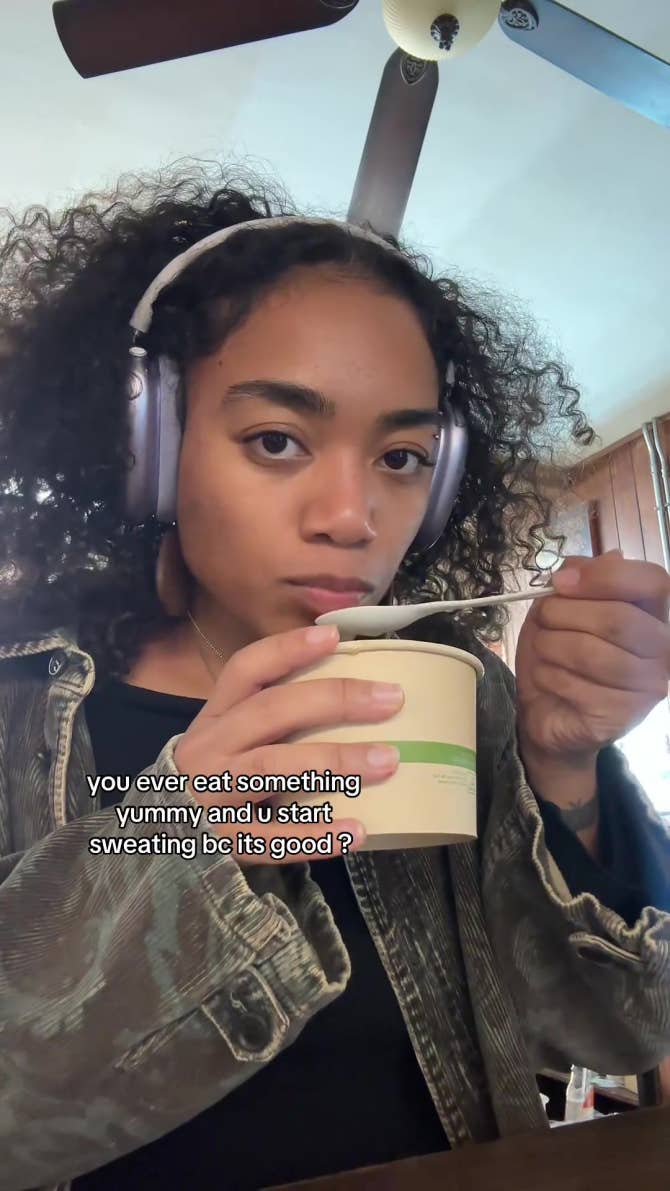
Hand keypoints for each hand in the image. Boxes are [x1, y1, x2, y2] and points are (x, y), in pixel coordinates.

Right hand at [174, 625, 403, 864]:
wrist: (158, 844)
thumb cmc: (212, 782)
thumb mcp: (227, 741)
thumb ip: (270, 719)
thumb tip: (351, 694)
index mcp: (214, 718)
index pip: (245, 670)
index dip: (286, 649)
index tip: (333, 636)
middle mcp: (210, 749)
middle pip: (271, 711)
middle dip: (334, 699)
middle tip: (391, 698)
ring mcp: (213, 794)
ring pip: (273, 768)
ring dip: (334, 761)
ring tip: (387, 760)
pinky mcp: (223, 841)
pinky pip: (272, 838)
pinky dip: (315, 835)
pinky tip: (356, 831)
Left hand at [515, 551, 669, 766]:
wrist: (547, 711)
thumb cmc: (559, 655)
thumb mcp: (561, 607)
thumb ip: (580, 579)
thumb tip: (598, 560)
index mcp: (654, 613)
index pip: (654, 581)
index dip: (605, 577)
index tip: (560, 583)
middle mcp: (663, 648)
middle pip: (617, 619)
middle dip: (564, 614)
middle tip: (544, 618)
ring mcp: (649, 685)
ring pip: (591, 653)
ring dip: (551, 646)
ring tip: (543, 649)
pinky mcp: (624, 715)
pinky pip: (576, 685)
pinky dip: (548, 676)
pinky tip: (548, 678)